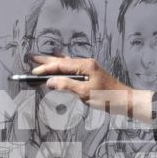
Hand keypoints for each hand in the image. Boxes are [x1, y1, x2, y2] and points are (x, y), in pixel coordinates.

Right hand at [29, 55, 150, 121]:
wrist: (125, 100)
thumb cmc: (108, 97)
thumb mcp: (85, 93)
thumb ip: (67, 85)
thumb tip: (50, 82)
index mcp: (85, 65)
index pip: (61, 65)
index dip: (46, 69)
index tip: (34, 72)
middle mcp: (86, 63)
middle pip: (62, 60)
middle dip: (46, 60)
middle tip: (31, 57)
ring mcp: (89, 68)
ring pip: (66, 63)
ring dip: (53, 62)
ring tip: (40, 59)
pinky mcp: (90, 74)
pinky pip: (72, 67)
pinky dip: (62, 66)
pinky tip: (59, 64)